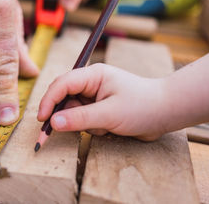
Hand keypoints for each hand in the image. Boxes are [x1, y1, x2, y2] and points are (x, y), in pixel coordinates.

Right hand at [37, 64, 168, 140]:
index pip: (62, 84)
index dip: (49, 100)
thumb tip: (53, 123)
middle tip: (52, 133)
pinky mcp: (98, 108)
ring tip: (103, 128)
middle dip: (63, 116)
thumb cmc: (143, 106)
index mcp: (92, 75)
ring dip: (83, 124)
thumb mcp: (110, 114)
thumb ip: (80, 118)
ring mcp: (94, 96)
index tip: (42, 119)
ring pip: (73, 112)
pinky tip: (108, 129)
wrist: (166, 113)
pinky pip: (83, 120)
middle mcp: (90, 83)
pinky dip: (91, 128)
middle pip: (63, 98)